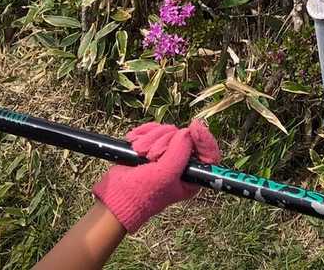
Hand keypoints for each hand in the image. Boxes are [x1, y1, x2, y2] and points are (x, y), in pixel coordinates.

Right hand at [92, 120, 218, 233]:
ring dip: (151, 138)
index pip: (208, 153)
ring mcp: (167, 155)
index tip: (193, 127)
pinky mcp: (152, 147)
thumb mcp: (164, 176)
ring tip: (140, 152)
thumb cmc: (141, 194)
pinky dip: (144, 132)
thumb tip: (187, 132)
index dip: (203, 138)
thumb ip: (178, 154)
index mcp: (191, 175)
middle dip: (165, 141)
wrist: (115, 196)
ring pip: (168, 131)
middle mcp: (182, 164)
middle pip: (184, 137)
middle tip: (152, 156)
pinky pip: (154, 129)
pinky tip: (134, 141)